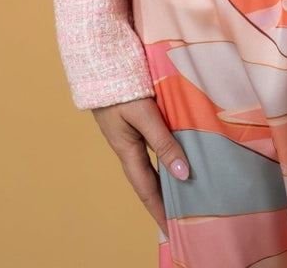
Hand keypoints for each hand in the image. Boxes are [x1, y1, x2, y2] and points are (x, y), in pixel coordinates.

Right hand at [92, 95, 190, 241]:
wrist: (100, 58)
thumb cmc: (119, 85)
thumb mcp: (143, 115)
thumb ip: (163, 142)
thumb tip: (183, 174)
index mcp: (126, 150)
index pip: (147, 190)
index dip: (160, 211)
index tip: (172, 230)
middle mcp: (128, 145)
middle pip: (149, 180)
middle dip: (164, 199)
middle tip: (183, 216)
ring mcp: (130, 132)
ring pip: (153, 161)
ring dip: (167, 176)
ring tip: (187, 188)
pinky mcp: (136, 117)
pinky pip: (156, 142)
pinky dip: (168, 153)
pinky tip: (180, 151)